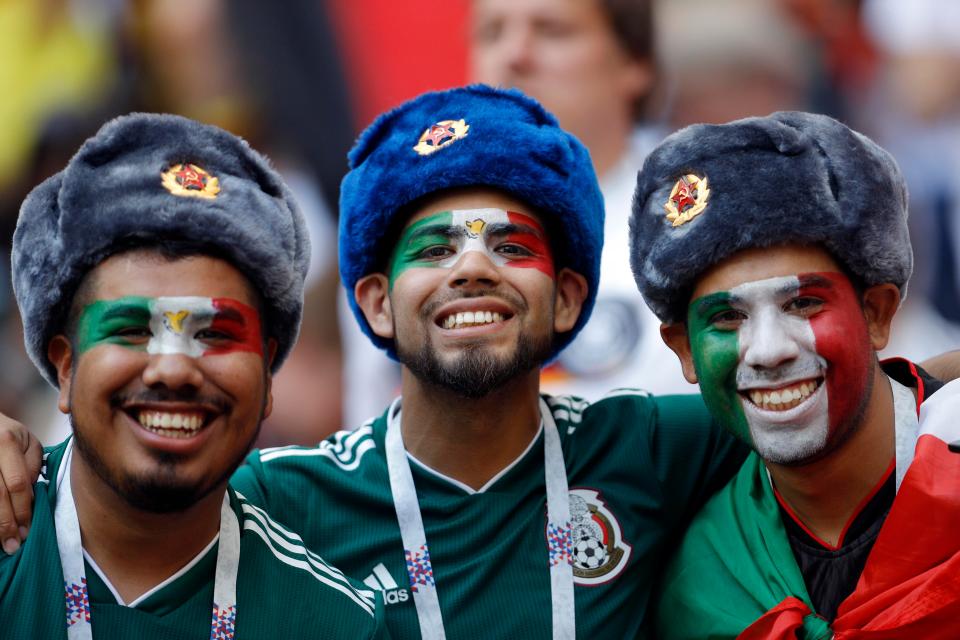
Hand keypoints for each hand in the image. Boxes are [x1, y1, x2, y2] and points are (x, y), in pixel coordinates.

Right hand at [0, 414, 41, 553]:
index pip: (17, 483)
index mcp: (5, 441)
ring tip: (0, 543)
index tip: (27, 530)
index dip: (23, 509)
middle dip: (6, 523)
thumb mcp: (27, 441)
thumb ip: (32, 466)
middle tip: (13, 545)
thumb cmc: (6, 433)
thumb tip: (31, 497)